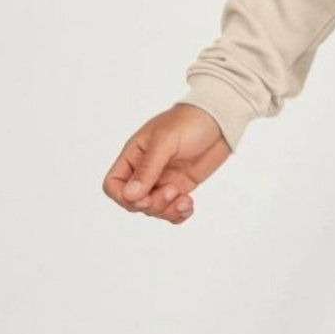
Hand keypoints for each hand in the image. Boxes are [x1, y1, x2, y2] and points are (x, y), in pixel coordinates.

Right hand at [102, 104, 231, 223]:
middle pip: (134, 202)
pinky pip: (171, 210)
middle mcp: (145, 170)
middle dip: (152, 204)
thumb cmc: (190, 120)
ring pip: (153, 209)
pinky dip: (178, 214)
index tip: (145, 195)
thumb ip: (148, 167)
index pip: (113, 185)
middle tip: (174, 191)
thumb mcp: (166, 140)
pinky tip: (189, 206)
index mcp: (134, 155)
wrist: (221, 119)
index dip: (124, 197)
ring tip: (185, 199)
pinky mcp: (181, 185)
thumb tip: (129, 196)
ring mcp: (163, 179)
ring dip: (167, 211)